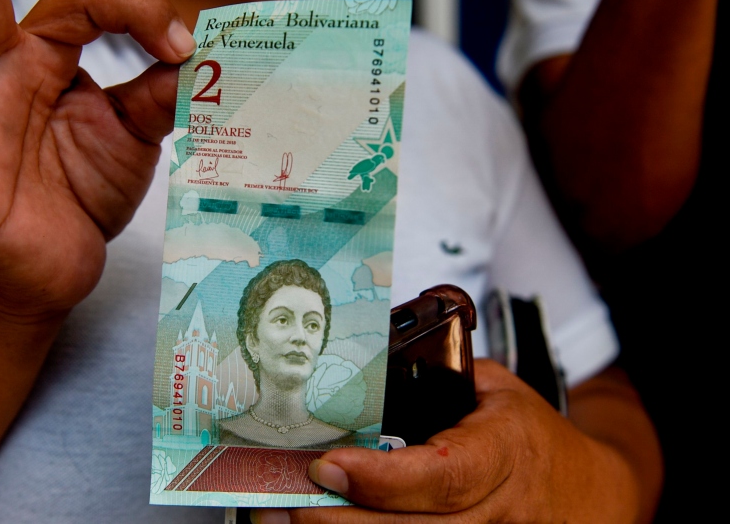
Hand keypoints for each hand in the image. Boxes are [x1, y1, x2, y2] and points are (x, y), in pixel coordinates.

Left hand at [252, 360, 641, 522]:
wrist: (588, 492)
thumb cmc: (528, 434)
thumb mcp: (494, 389)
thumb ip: (435, 376)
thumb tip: (356, 362)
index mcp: (504, 452)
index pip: (443, 476)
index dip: (382, 479)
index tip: (329, 464)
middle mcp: (497, 511)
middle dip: (339, 519)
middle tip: (282, 498)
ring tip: (284, 515)